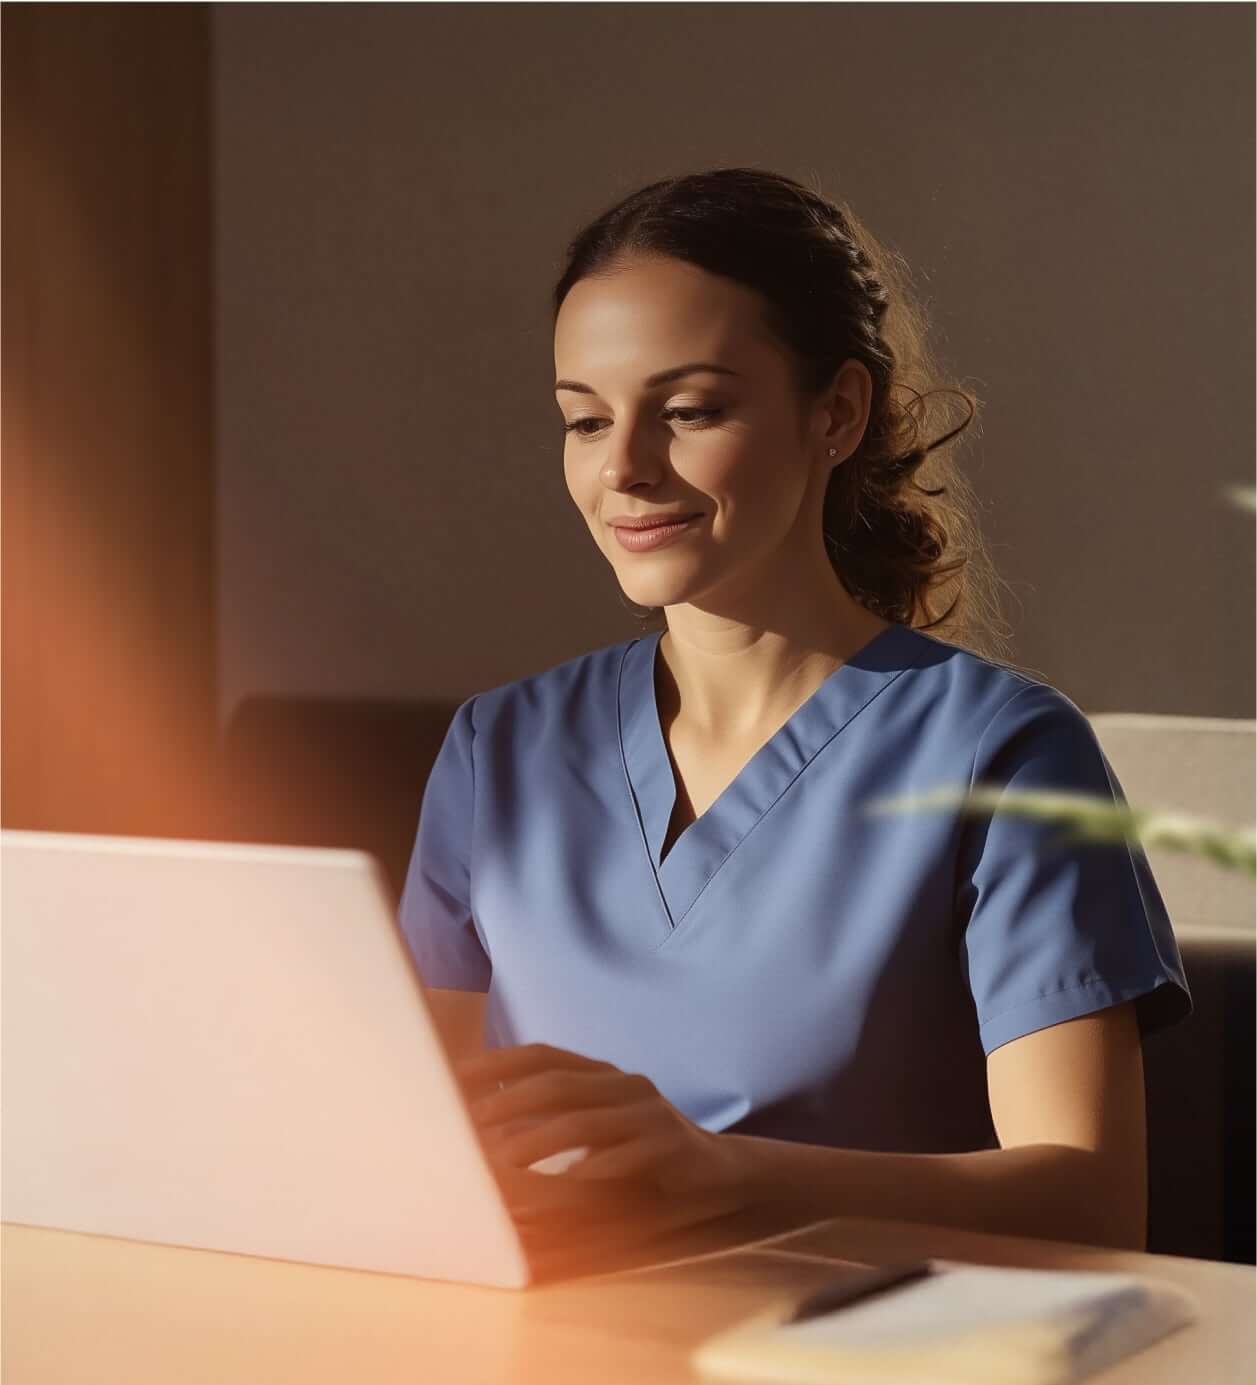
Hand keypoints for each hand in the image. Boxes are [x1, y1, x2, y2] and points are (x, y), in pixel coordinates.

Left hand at [454, 1042, 748, 1249]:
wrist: (714, 1169)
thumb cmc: (639, 1148)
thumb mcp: (597, 1123)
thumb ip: (553, 1114)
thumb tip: (484, 1117)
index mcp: (601, 1072)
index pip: (542, 1055)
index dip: (499, 1063)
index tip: (455, 1077)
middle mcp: (623, 1082)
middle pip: (558, 1084)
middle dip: (509, 1102)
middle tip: (468, 1123)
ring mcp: (649, 1111)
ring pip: (585, 1120)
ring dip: (539, 1140)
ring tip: (504, 1161)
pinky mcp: (670, 1143)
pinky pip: (626, 1154)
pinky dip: (593, 1168)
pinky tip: (565, 1183)